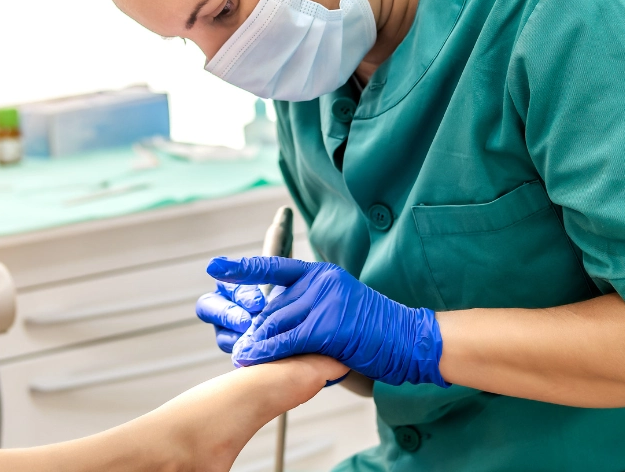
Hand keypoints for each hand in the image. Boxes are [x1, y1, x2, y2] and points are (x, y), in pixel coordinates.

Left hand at [207, 256, 449, 387]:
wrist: (408, 340)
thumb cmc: (372, 329)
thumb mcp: (337, 307)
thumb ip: (306, 308)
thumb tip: (270, 322)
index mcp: (320, 274)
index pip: (274, 266)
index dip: (242, 268)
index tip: (216, 268)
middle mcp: (320, 281)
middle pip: (273, 305)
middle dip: (254, 326)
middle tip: (235, 341)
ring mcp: (325, 300)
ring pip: (277, 322)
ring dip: (256, 342)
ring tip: (241, 354)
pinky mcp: (329, 324)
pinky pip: (289, 339)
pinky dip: (269, 350)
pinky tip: (254, 357)